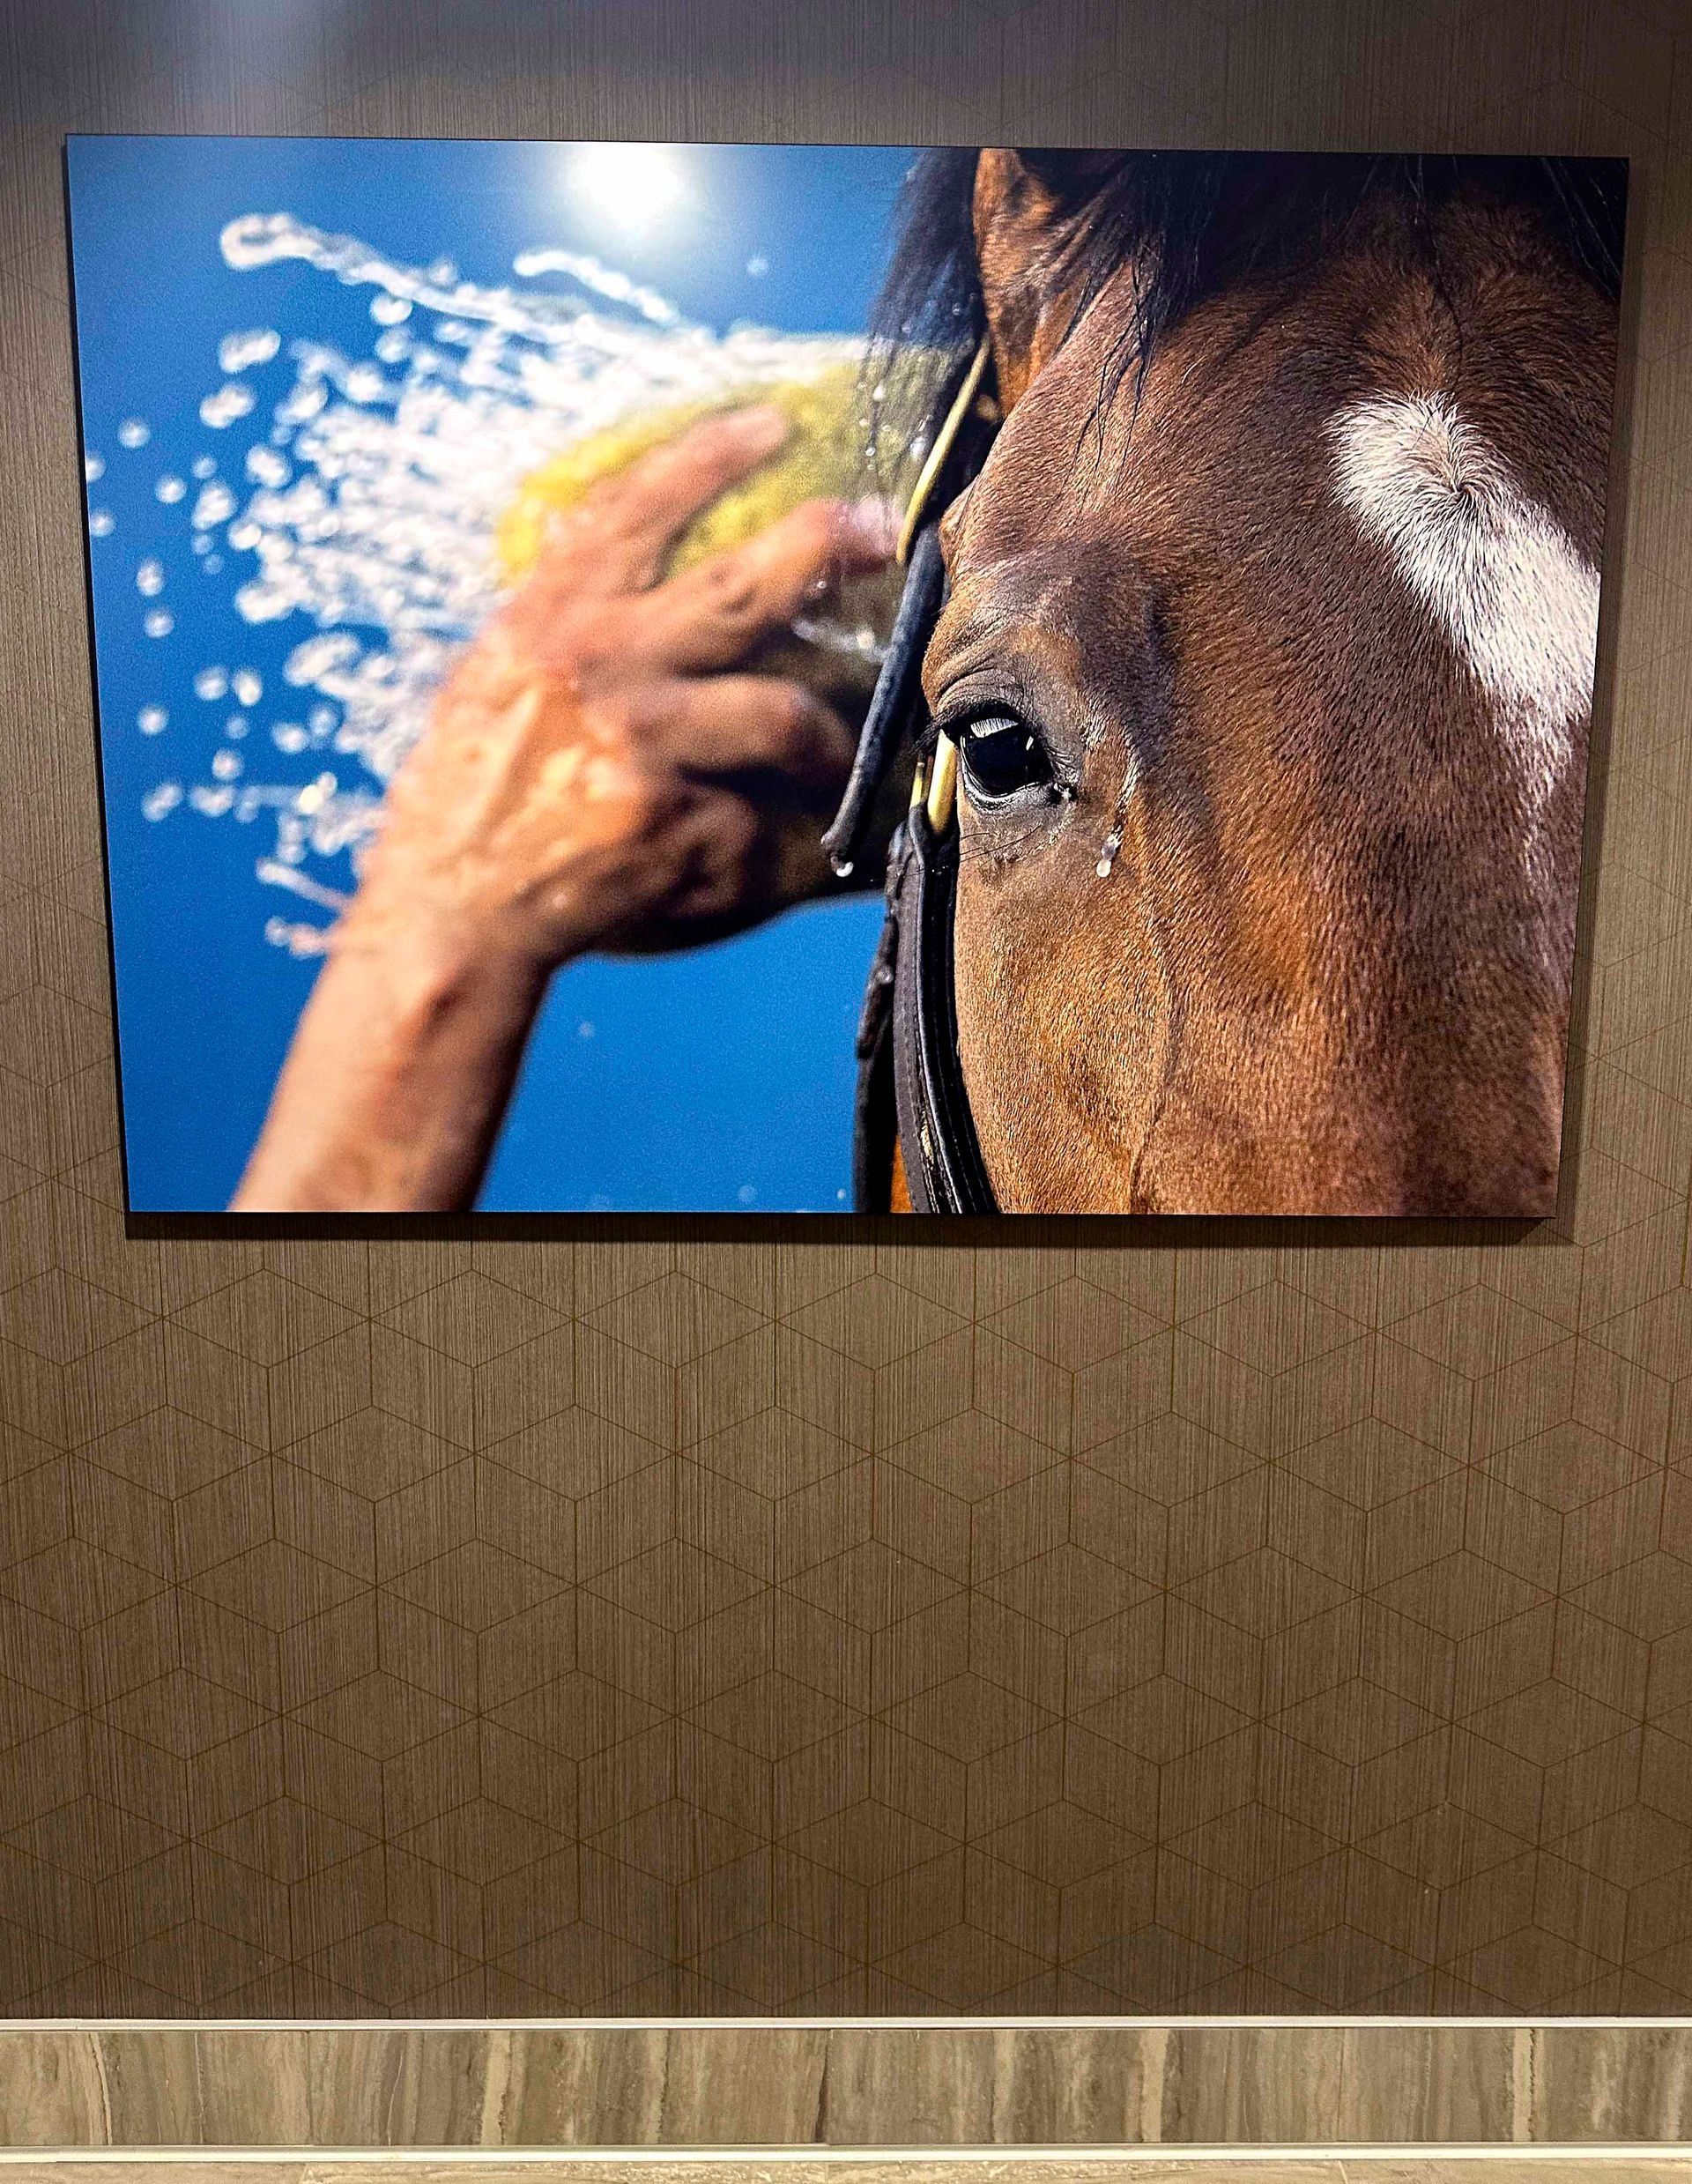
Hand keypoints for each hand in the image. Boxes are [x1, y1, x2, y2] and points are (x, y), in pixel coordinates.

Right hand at [345, 404, 897, 972]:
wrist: (453, 910)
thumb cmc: (469, 793)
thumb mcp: (492, 677)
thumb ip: (560, 616)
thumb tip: (627, 550)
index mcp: (551, 622)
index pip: (635, 512)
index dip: (708, 457)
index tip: (774, 422)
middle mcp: (602, 671)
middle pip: (742, 588)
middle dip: (824, 545)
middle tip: (882, 531)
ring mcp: (643, 750)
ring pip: (782, 713)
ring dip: (830, 736)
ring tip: (842, 751)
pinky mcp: (679, 828)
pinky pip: (772, 821)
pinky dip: (803, 840)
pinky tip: (814, 851)